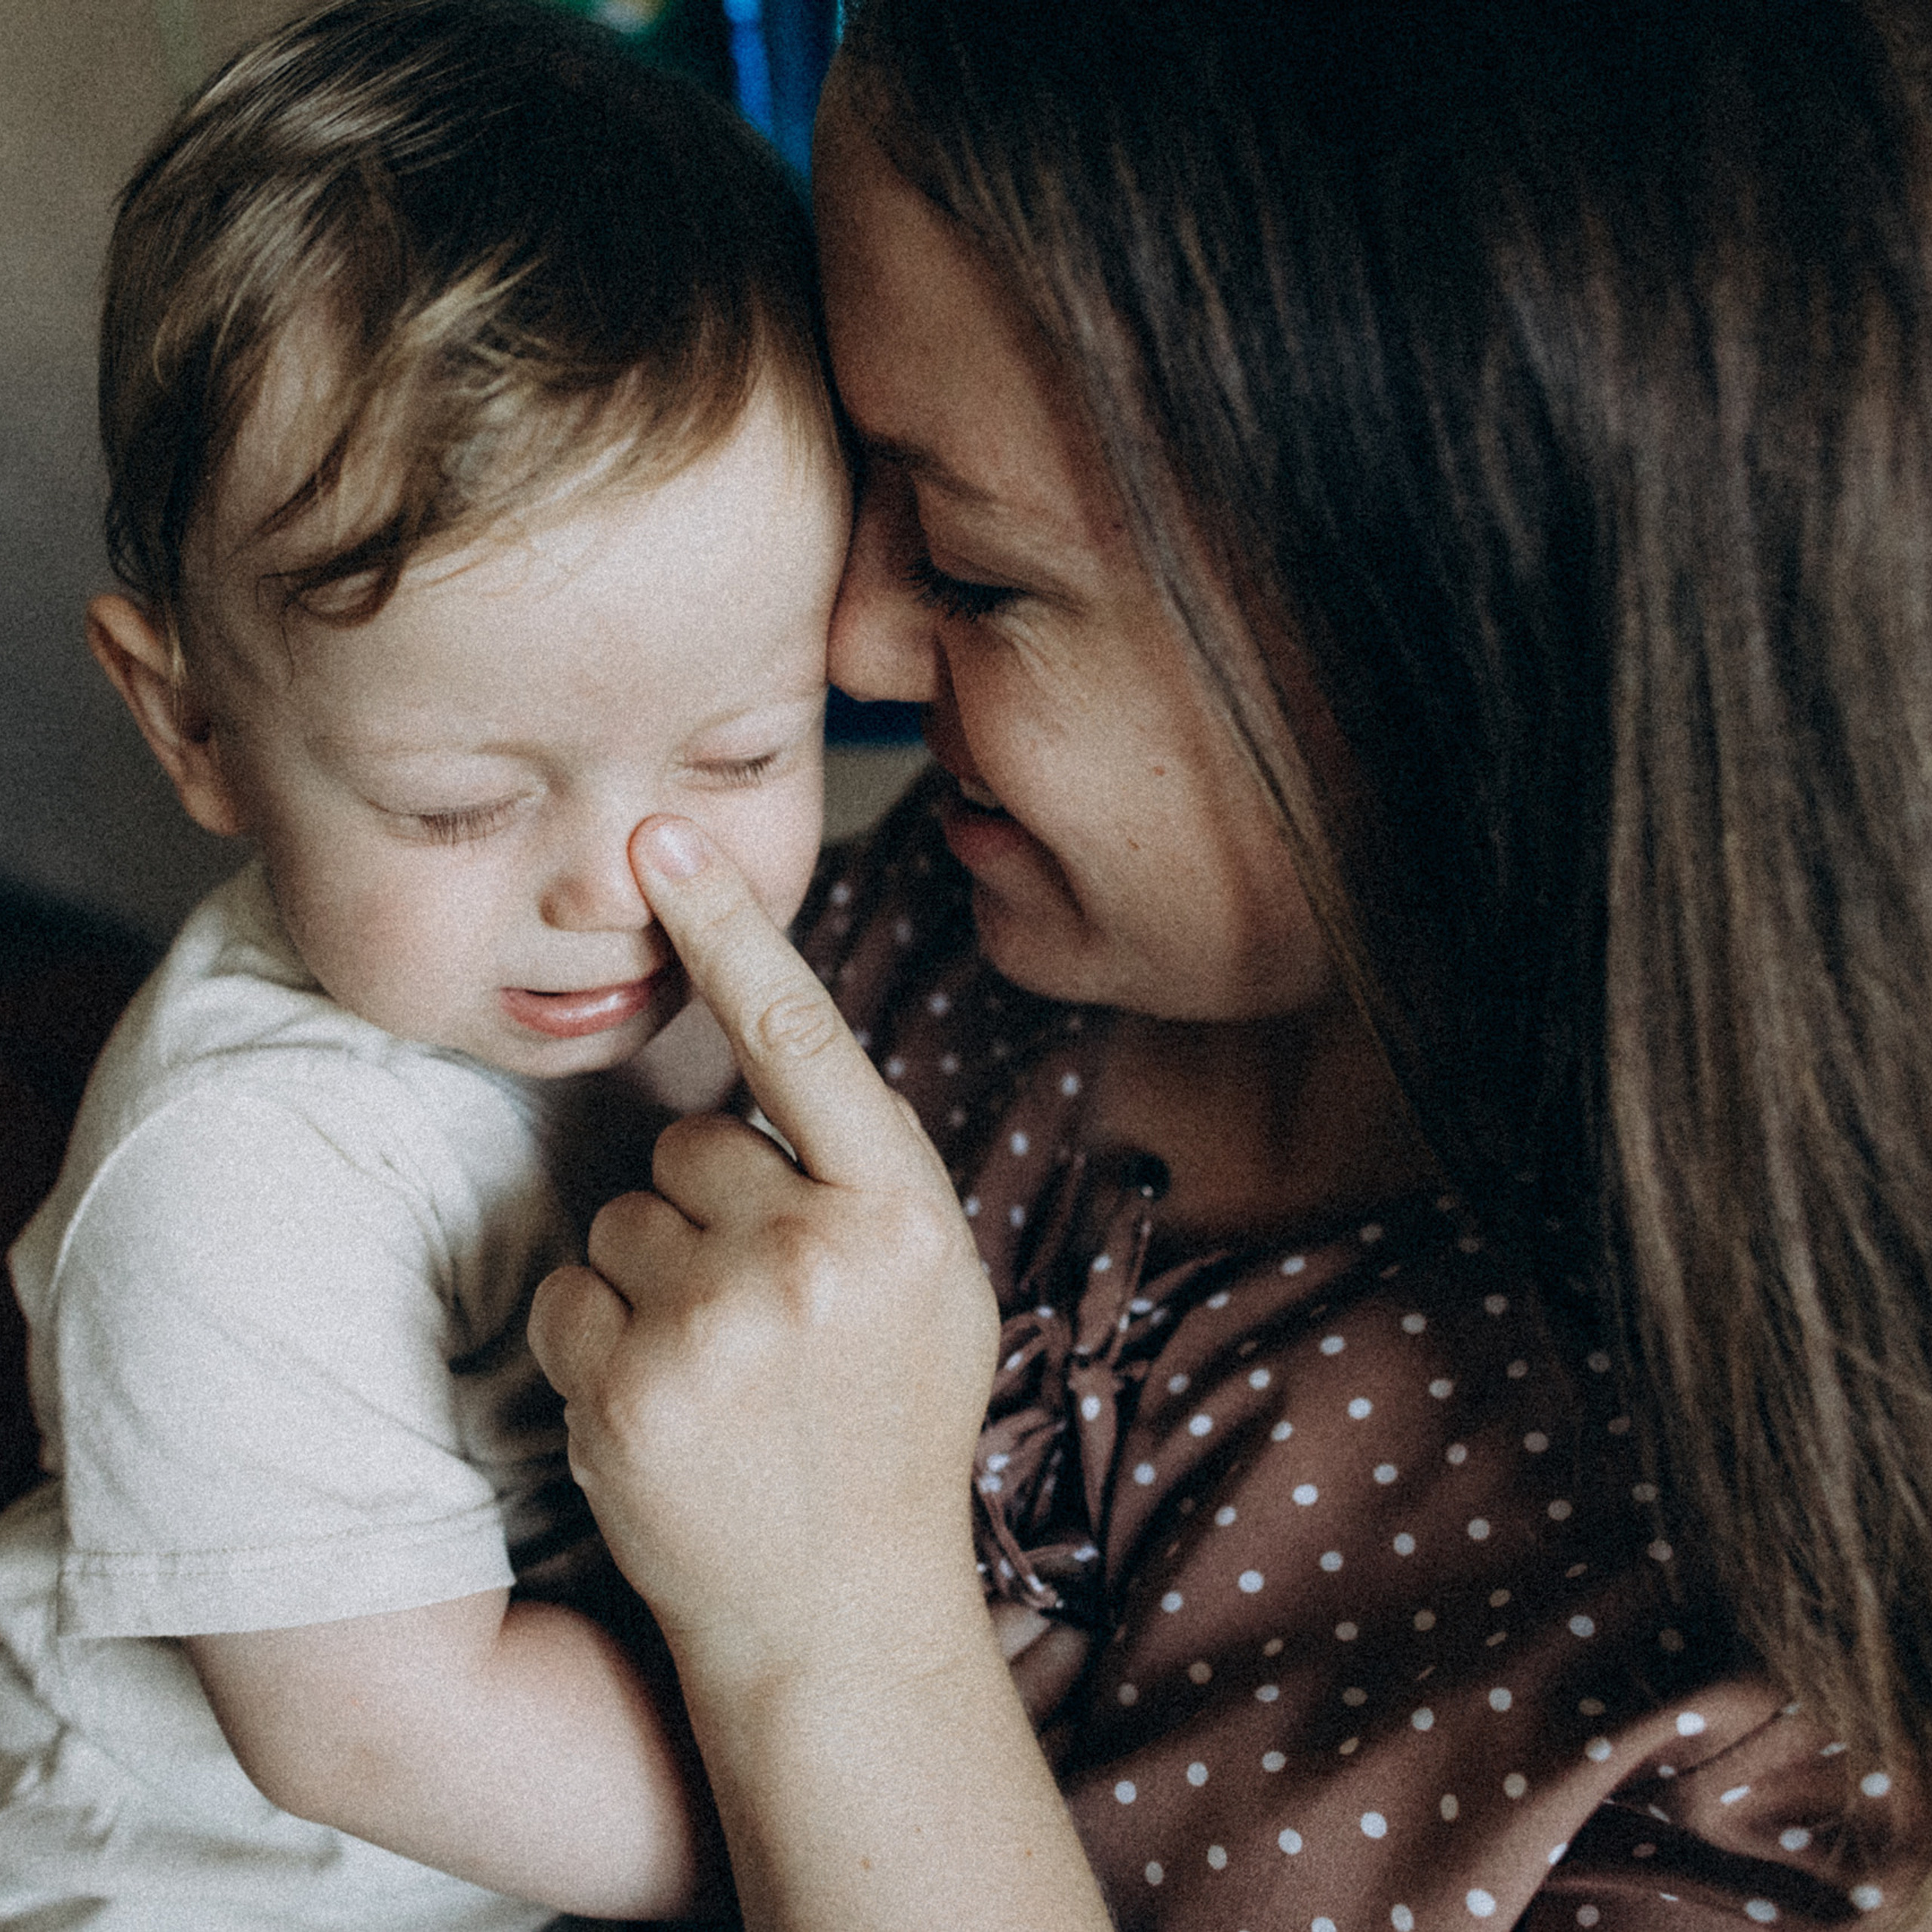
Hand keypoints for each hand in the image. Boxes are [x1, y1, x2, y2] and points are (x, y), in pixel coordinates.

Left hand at [529, 815, 998, 1688]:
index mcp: (905, 1216)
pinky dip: (596, 1338)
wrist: (841, 1618)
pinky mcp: (625, 1389)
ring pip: (621, 1217)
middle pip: (691, 1146)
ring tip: (719, 1373)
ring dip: (652, 1278)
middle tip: (762, 1316)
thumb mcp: (932, 1288)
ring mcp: (715, 1326)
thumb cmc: (889, 1433)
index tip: (663, 836)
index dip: (730, 927)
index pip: (804, 1037)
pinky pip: (569, 1291)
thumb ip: (863, 1172)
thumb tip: (768, 1048)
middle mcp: (815, 1256)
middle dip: (709, 1211)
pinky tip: (661, 1407)